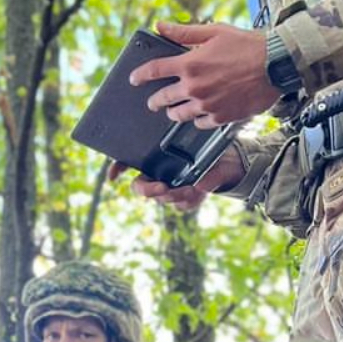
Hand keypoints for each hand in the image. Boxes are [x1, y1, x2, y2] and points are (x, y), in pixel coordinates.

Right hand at [124, 146, 243, 211]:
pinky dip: (191, 200)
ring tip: (188, 188)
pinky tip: (198, 190)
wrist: (228, 160)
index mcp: (152, 163)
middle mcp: (157, 178)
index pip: (126, 163)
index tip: (113, 175)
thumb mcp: (185, 135)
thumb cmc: (202, 146)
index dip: (116, 169)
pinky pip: (183, 206)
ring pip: (164, 199)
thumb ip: (168, 135)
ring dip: (174, 195)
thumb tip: (143, 142)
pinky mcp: (187, 200)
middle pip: (141, 188)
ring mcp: (171, 190)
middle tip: (161, 187)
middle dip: (149, 190)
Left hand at [130, 20, 277, 125]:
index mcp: (189, 64)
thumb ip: (184, 32)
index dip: (140, 75)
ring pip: (178, 115)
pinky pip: (199, 124)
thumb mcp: (214, 32)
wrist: (276, 65)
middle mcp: (194, 87)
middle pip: (162, 99)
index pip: (154, 71)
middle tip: (153, 102)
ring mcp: (206, 105)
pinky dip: (196, 119)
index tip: (134, 79)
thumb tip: (161, 26)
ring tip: (173, 110)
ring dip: (173, 112)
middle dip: (154, 100)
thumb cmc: (248, 45)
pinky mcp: (220, 118)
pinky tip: (199, 114)